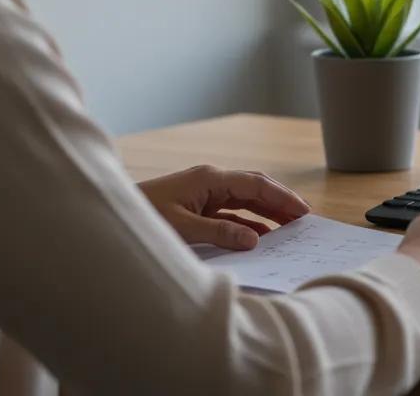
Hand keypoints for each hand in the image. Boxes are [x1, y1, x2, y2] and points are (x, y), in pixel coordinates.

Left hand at [138, 164, 310, 249]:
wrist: (114, 213)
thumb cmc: (144, 217)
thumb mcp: (182, 229)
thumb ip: (219, 234)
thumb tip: (255, 239)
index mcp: (210, 179)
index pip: (255, 184)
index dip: (281, 197)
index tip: (303, 211)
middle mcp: (211, 182)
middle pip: (254, 188)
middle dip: (280, 202)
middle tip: (305, 220)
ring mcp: (204, 194)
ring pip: (244, 201)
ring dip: (266, 213)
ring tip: (290, 229)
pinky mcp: (198, 207)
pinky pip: (231, 213)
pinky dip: (248, 222)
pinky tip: (261, 236)